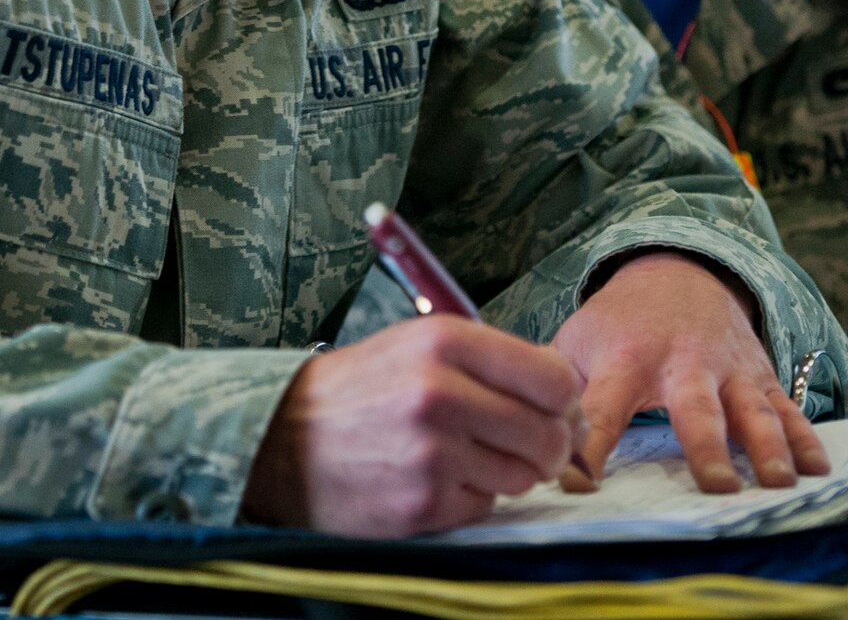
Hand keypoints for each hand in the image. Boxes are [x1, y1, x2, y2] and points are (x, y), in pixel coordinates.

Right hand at [241, 317, 585, 535]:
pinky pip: (485, 506)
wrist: (282, 439)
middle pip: (548, 432)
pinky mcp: (422, 504)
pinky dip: (470, 497)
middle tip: (526, 443)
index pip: (554, 377)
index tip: (555, 408)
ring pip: (522, 475)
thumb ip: (492, 360)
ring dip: (505, 471)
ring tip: (466, 455)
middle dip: (547, 443)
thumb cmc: (361, 389)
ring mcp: (431, 454)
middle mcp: (440, 394)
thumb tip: (565, 398)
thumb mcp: (419, 344)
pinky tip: (437, 479)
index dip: (564, 399)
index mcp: (445, 341)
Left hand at [552, 251, 827, 494]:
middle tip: (716, 487)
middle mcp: (681, 363)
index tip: (577, 484)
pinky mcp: (759, 375)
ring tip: (778, 484)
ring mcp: (727, 369)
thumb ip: (553, 386)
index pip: (601, 409)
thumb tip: (518, 432)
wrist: (678, 269)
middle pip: (695, 408)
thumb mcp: (575, 341)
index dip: (588, 447)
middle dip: (705, 446)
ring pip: (751, 410)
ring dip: (767, 446)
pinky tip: (819, 468)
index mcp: (625, 360)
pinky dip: (806, 437)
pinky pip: (787, 407)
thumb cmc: (618, 322)